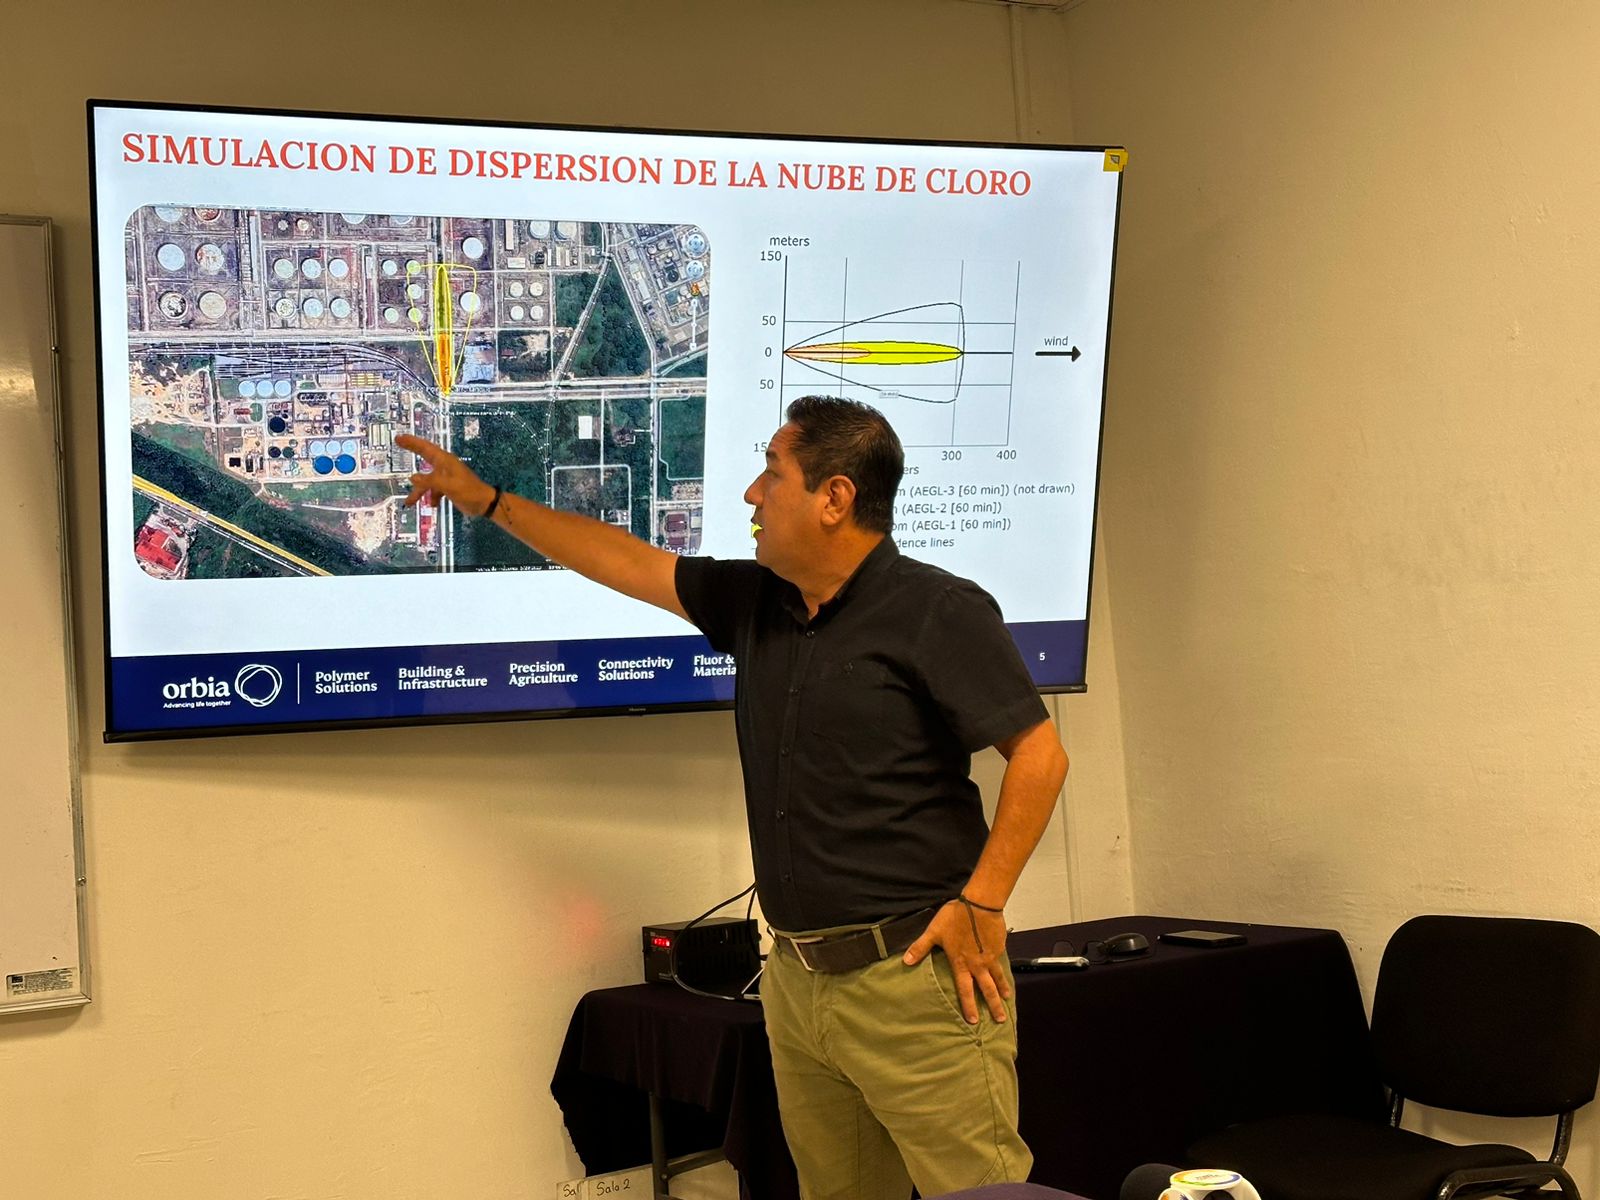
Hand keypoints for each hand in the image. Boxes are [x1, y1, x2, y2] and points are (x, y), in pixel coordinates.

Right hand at [395, 433, 493, 514]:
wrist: (484, 503)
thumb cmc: (468, 491)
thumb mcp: (448, 486)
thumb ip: (430, 481)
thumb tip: (413, 477)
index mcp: (444, 461)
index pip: (425, 448)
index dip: (412, 442)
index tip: (399, 437)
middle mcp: (444, 467)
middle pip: (424, 457)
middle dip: (411, 452)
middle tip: (398, 443)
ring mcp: (445, 477)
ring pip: (427, 480)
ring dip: (419, 491)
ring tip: (409, 503)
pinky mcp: (448, 487)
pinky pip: (434, 489)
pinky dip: (431, 497)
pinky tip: (433, 505)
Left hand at [902, 900, 1009, 1024]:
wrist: (979, 905)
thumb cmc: (955, 917)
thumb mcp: (934, 932)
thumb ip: (921, 947)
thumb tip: (905, 962)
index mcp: (961, 963)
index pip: (965, 990)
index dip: (969, 1006)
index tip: (973, 1020)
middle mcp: (977, 965)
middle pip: (987, 989)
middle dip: (993, 1006)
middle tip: (999, 1020)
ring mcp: (990, 957)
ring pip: (998, 978)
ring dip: (1002, 990)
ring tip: (1007, 1000)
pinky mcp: (999, 947)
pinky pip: (1002, 964)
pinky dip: (1005, 973)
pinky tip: (1006, 976)